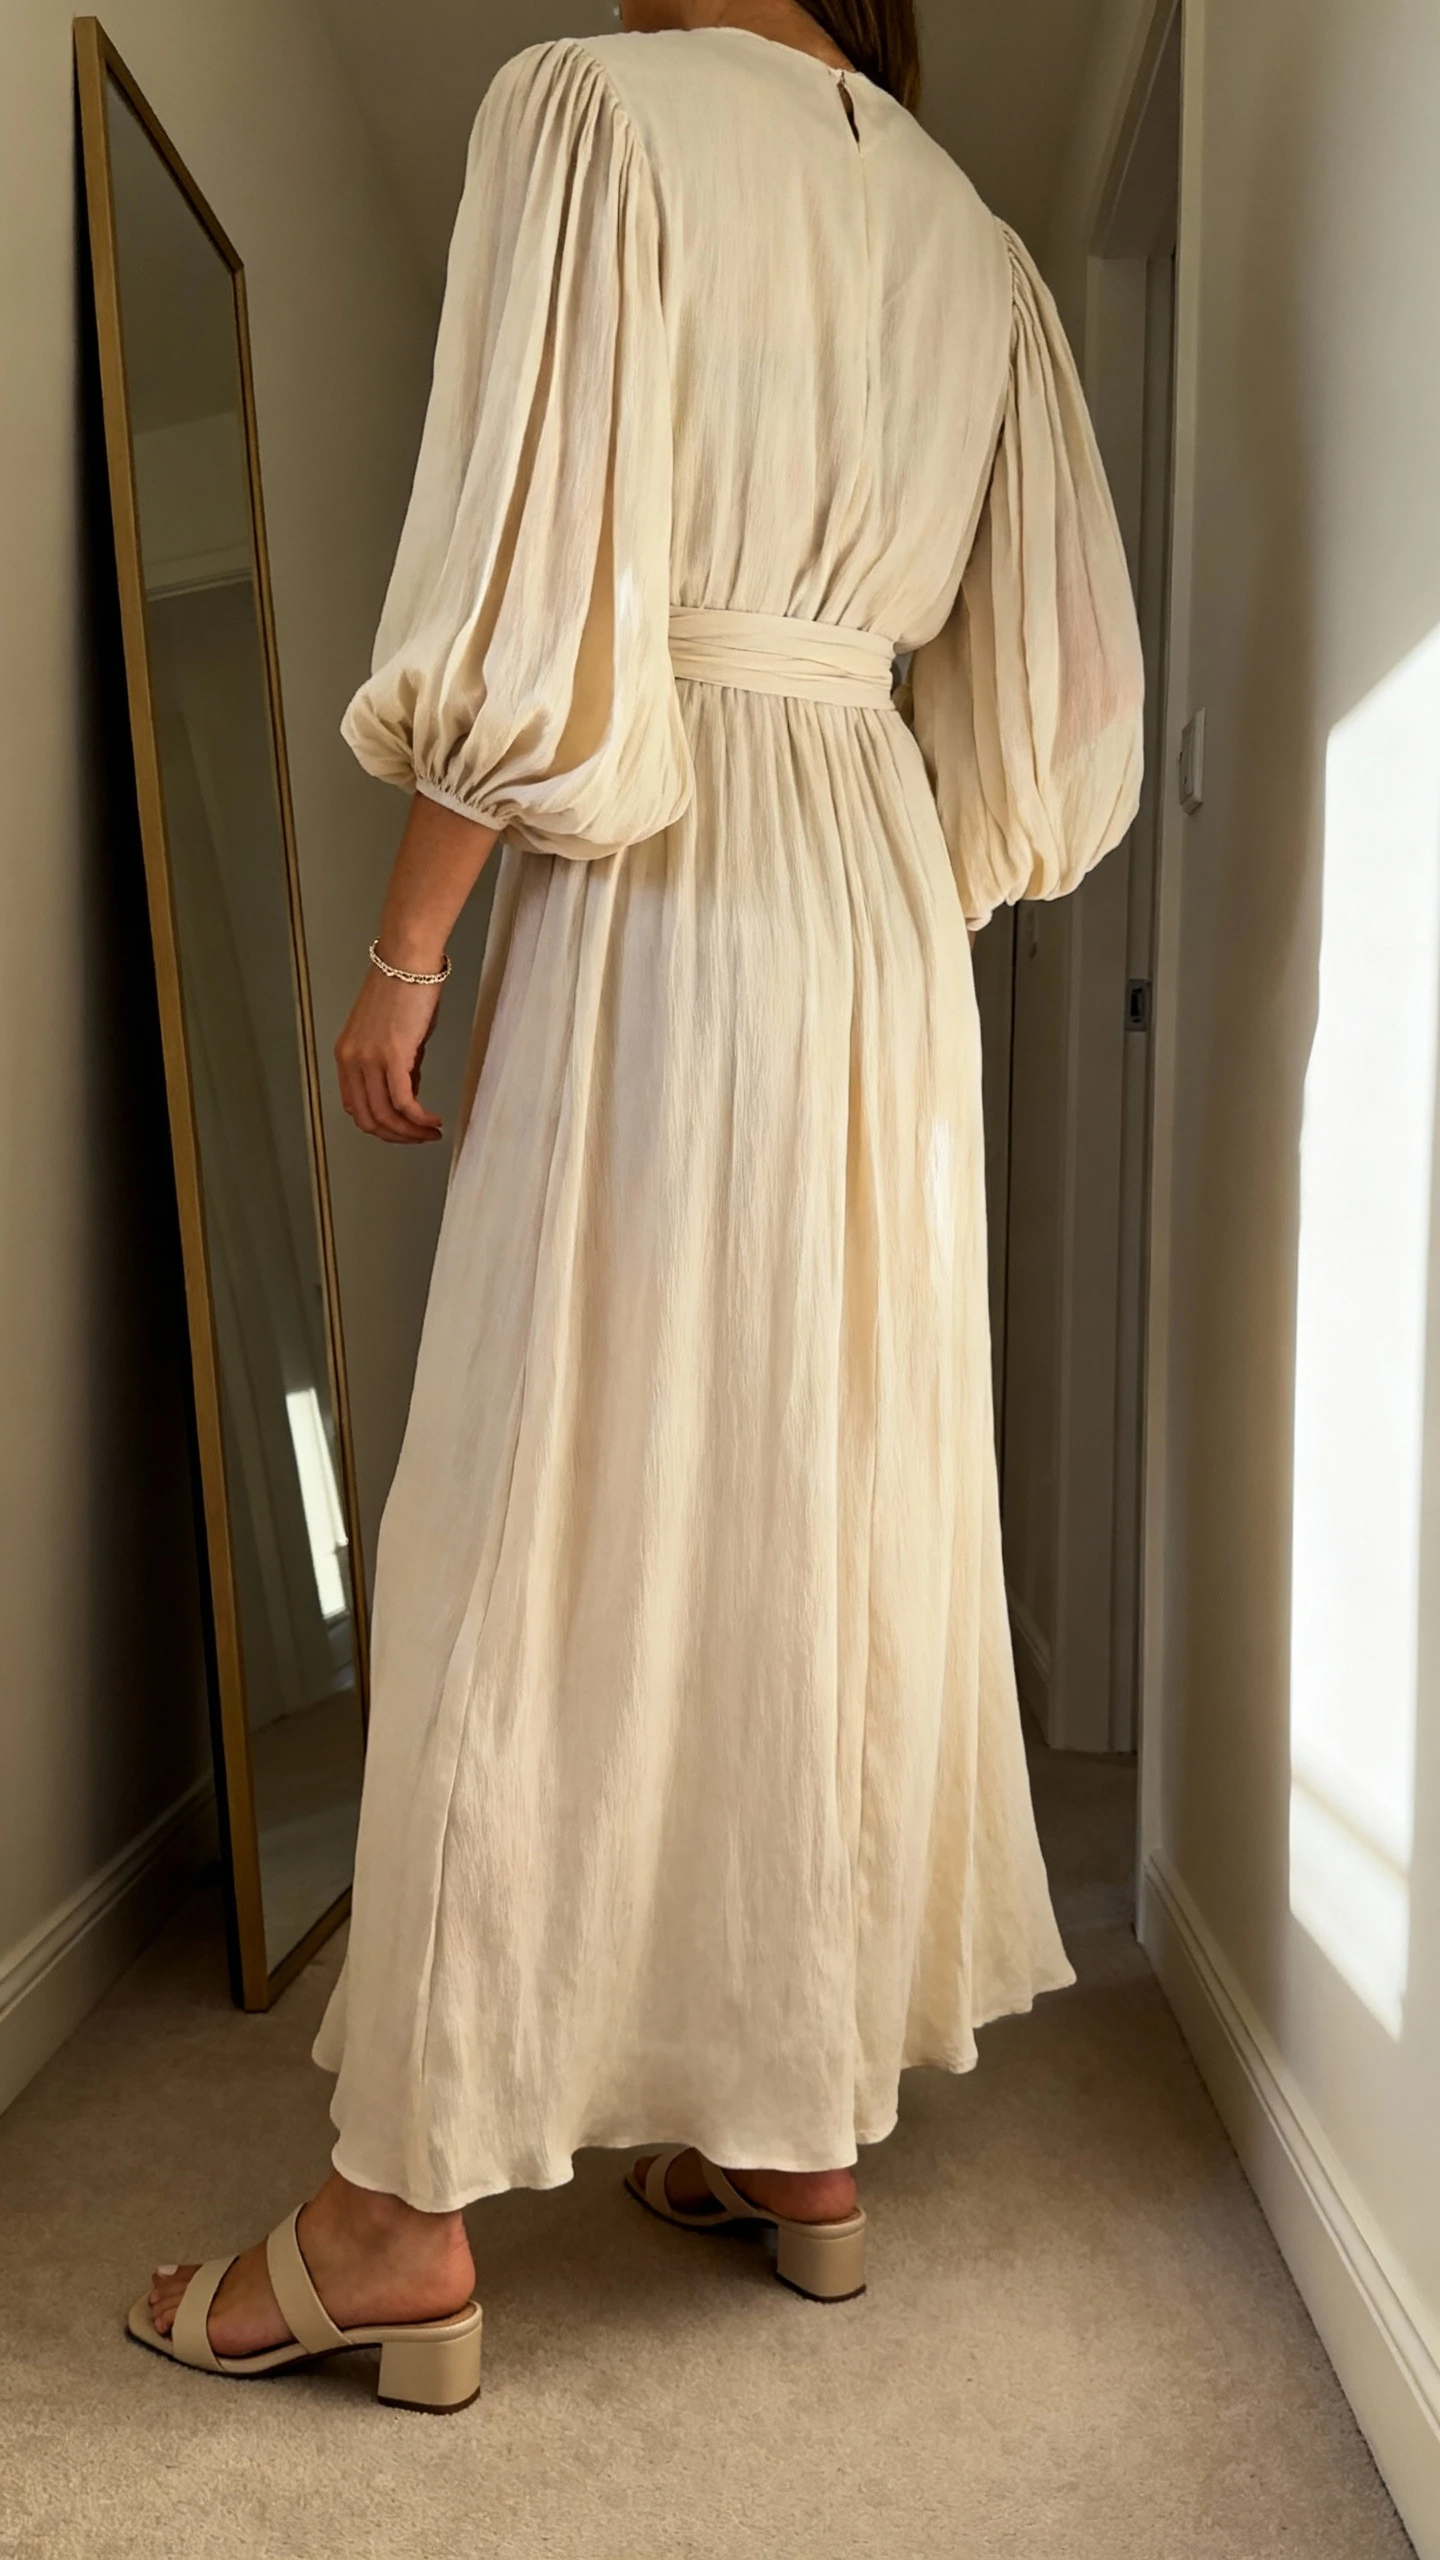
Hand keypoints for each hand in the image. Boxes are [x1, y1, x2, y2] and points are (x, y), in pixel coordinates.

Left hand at [334, 967, 444, 1142]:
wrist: (409, 961)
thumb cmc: (404, 987)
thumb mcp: (394, 1034)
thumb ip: (399, 1065)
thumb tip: (410, 1088)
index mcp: (347, 1055)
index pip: (354, 1106)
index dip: (379, 1126)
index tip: (401, 1130)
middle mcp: (352, 1060)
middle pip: (367, 1118)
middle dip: (395, 1136)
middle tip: (419, 1139)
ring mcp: (369, 1060)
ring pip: (385, 1116)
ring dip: (410, 1132)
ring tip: (430, 1133)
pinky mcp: (392, 1056)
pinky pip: (403, 1102)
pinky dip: (419, 1119)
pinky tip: (433, 1121)